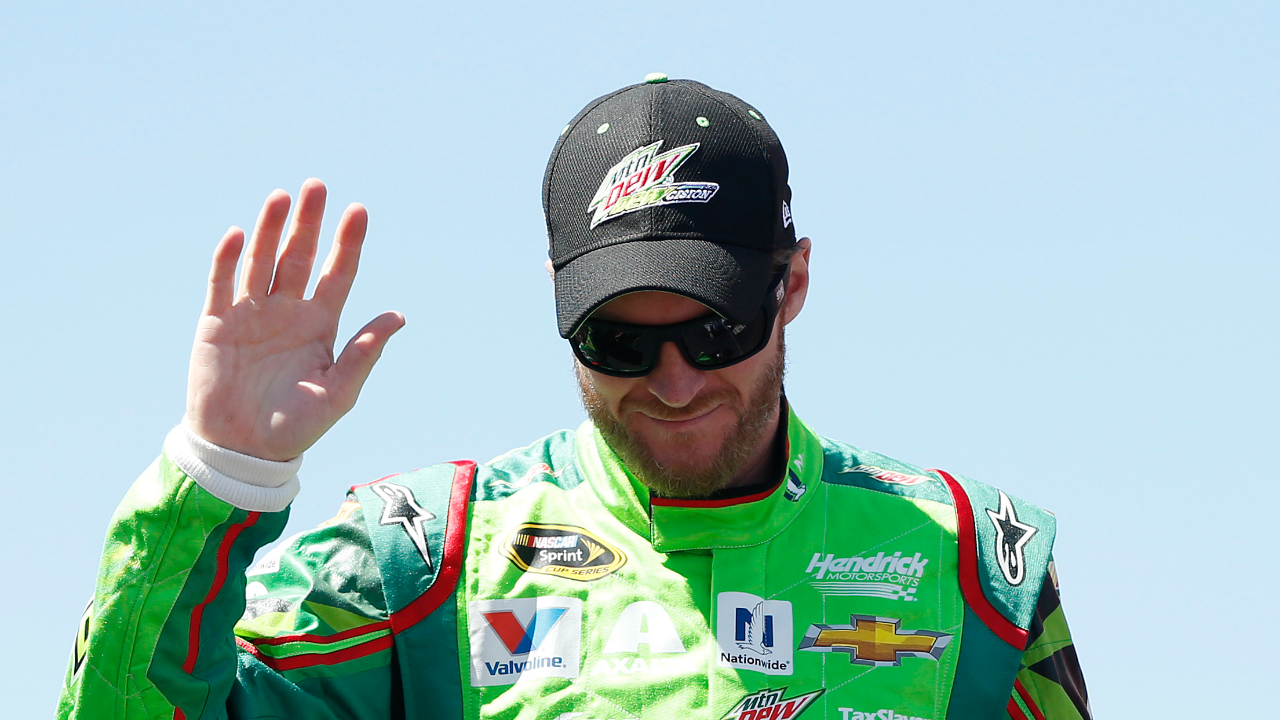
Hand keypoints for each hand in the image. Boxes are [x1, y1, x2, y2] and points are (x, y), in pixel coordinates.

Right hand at [186, 179, 404, 460]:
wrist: (244, 450)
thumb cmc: (296, 426)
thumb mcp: (338, 393)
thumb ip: (364, 353)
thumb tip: (398, 316)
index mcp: (321, 324)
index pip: (337, 273)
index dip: (348, 242)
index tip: (358, 210)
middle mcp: (288, 311)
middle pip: (300, 255)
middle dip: (308, 221)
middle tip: (317, 186)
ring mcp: (252, 313)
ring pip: (262, 260)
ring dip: (271, 229)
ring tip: (281, 197)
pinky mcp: (216, 323)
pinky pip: (222, 283)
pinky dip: (228, 258)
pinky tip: (239, 234)